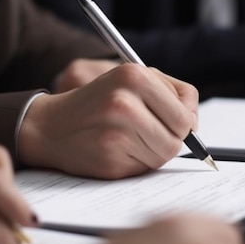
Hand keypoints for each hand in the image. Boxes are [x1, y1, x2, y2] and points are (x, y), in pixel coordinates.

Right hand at [19, 64, 198, 178]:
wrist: (50, 125)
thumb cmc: (98, 102)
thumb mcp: (131, 79)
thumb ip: (169, 92)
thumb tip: (194, 123)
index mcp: (134, 75)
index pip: (186, 111)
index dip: (185, 123)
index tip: (173, 124)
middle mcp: (125, 101)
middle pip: (178, 136)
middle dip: (171, 139)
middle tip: (151, 134)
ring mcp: (116, 131)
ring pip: (164, 155)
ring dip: (153, 153)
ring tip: (130, 140)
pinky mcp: (109, 157)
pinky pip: (144, 168)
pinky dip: (136, 164)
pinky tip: (117, 151)